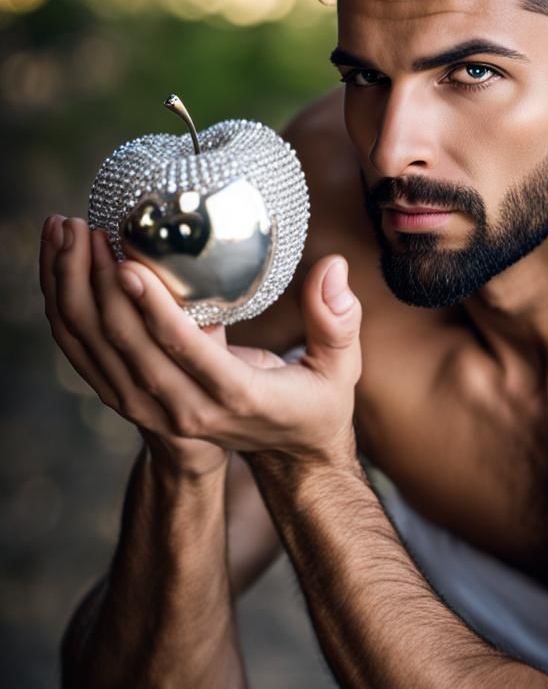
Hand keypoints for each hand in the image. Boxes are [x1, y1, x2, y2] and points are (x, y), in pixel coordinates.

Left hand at [40, 216, 362, 471]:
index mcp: (239, 396)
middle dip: (102, 290)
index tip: (128, 265)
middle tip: (87, 233)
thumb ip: (338, 319)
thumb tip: (332, 267)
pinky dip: (74, 320)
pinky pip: (95, 365)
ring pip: (103, 357)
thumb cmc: (317, 403)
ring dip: (77, 298)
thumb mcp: (341, 366)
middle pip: (132, 351)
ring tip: (68, 239)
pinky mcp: (143, 408)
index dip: (153, 310)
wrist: (291, 454)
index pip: (186, 351)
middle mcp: (191, 411)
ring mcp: (161, 414)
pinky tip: (64, 274)